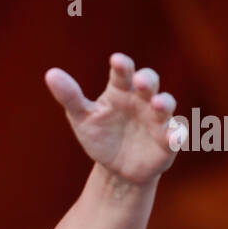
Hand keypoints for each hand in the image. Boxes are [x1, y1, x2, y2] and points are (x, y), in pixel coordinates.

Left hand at [44, 53, 182, 185]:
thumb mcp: (82, 117)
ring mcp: (157, 119)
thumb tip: (50, 74)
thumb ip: (70, 96)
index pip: (122, 73)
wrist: (116, 167)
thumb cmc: (101, 135)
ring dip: (164, 103)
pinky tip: (174, 137)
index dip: (122, 66)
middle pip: (149, 83)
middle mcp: (142, 100)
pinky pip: (176, 135)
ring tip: (157, 104)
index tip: (117, 61)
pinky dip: (177, 135)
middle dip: (147, 80)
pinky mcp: (168, 141)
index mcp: (120, 91)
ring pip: (166, 105)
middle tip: (140, 81)